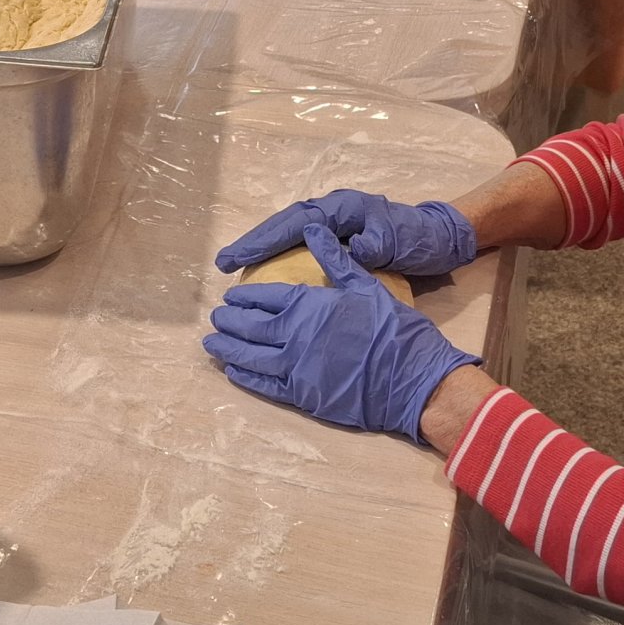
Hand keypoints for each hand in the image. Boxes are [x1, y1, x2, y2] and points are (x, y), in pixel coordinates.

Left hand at [204, 225, 479, 440]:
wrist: (411, 377)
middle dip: (230, 321)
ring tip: (211, 343)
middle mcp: (295, 335)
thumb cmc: (392, 328)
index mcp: (309, 305)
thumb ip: (334, 259)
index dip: (244, 297)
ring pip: (251, 357)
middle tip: (215, 318)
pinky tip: (233, 371)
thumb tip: (312, 229)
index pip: (266, 297)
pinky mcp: (303, 396)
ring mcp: (296, 368)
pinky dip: (246, 377)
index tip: (230, 296)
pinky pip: (266, 385)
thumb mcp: (365, 284)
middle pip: (251, 327)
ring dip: (228, 348)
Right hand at [215, 189, 475, 276]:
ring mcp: (333, 224)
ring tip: (233, 268)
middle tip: (222, 263)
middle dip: (252, 243)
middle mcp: (331, 212)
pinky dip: (279, 256)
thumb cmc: (417, 239)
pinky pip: (299, 246)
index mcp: (341, 210)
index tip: (237, 258)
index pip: (295, 224)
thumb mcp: (396, 241)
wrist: (440, 239)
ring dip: (261, 248)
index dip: (264, 240)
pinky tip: (264, 274)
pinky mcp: (337, 238)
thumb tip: (347, 252)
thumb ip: (370, 245)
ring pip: (287, 233)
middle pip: (283, 225)